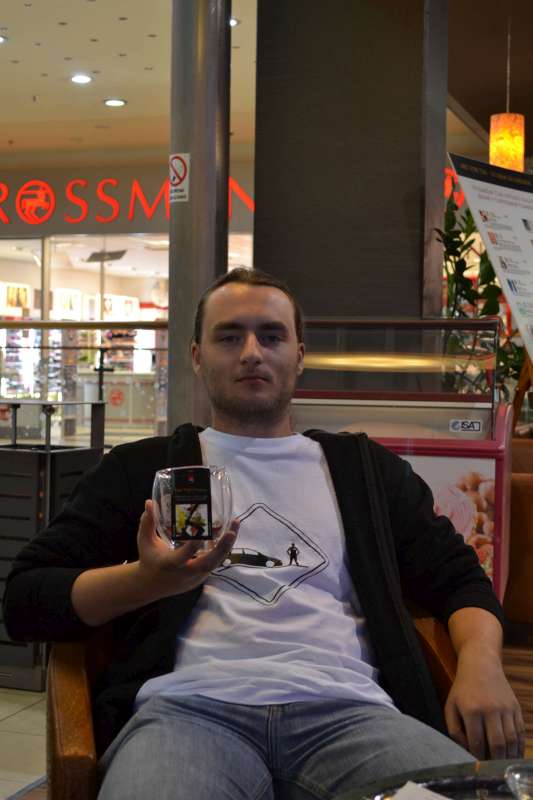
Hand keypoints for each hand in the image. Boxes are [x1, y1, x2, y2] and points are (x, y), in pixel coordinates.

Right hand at [137, 499, 237, 599]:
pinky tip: (229, 532)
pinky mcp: (201, 577)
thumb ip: (147, 522)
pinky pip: (214, 563)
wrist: (151, 585)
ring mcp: (195, 577)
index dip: (191, 548)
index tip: (200, 536)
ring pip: (215, 564)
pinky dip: (222, 549)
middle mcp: (184, 573)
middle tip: (231, 532)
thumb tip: (149, 502)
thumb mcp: (145, 541)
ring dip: (227, 546)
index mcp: (168, 564)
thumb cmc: (149, 559)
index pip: (181, 557)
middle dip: (220, 549)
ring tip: (235, 527)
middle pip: (206, 565)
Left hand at [444, 641, 524, 759]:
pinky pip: (520, 731)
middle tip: (492, 769)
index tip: (477, 765)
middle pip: (497, 743)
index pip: (477, 741)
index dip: (478, 757)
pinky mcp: (515, 707)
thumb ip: (454, 729)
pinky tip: (514, 755)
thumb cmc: (463, 689)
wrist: (481, 665)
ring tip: (503, 765)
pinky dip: (518, 746)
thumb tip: (466, 749)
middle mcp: (490, 708)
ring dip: (508, 756)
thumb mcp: (450, 705)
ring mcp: (505, 708)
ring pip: (511, 740)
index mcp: (471, 709)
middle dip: (495, 760)